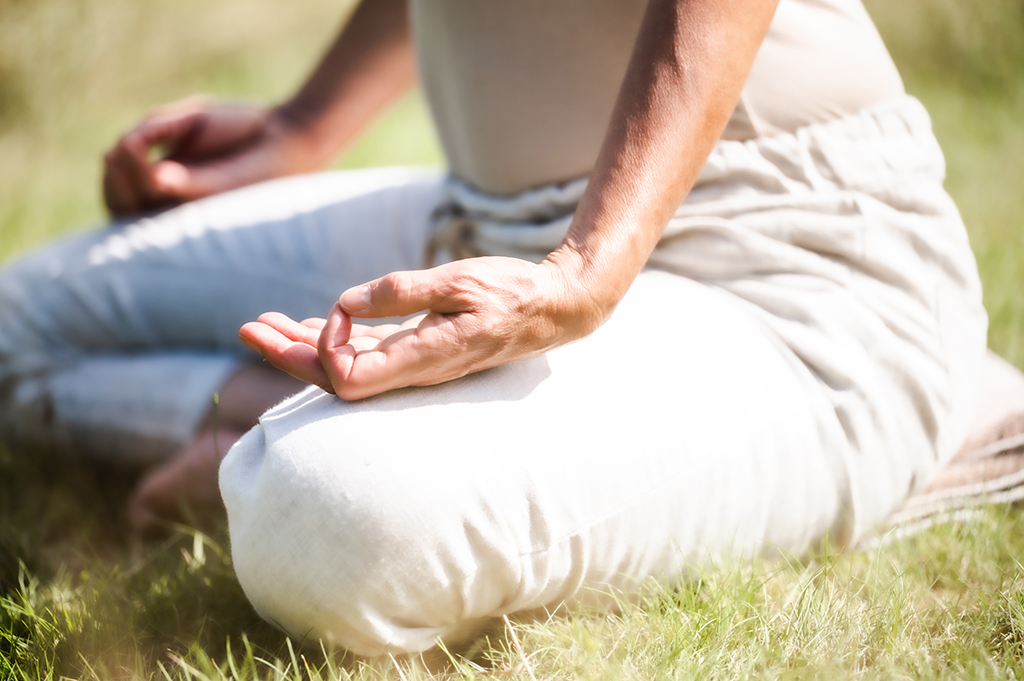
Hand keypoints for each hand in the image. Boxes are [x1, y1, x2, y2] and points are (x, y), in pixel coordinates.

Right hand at [102, 97, 314, 216]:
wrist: (283, 133)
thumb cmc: (239, 127)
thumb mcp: (185, 122)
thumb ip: (151, 132)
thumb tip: (119, 149)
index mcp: (173, 190)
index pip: (125, 201)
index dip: (112, 179)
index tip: (113, 151)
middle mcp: (180, 208)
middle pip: (121, 210)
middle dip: (112, 181)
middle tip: (116, 152)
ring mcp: (191, 209)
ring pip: (135, 211)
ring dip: (121, 179)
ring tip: (125, 149)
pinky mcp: (207, 202)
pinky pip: (164, 197)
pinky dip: (144, 175)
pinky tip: (149, 159)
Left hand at [238, 254, 602, 399]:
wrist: (554, 309)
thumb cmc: (512, 293)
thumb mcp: (459, 281)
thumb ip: (401, 292)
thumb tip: (343, 304)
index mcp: (422, 360)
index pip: (349, 380)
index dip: (325, 351)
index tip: (335, 311)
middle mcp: (412, 373)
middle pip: (334, 379)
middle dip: (287, 353)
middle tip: (247, 329)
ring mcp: (414, 365)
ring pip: (345, 367)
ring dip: (300, 346)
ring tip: (260, 324)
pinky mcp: (418, 352)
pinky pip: (365, 355)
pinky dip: (331, 339)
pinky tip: (304, 324)